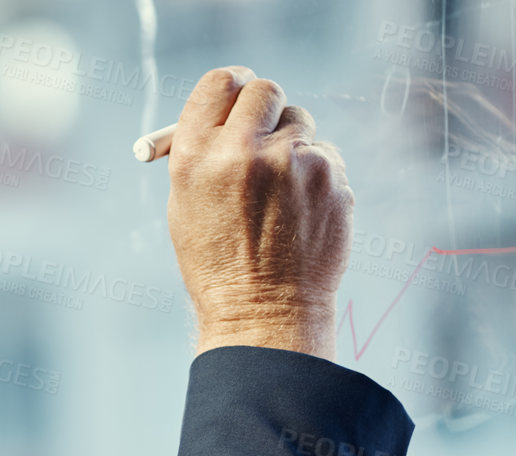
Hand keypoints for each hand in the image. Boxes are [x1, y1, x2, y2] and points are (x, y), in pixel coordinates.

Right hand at [166, 66, 352, 359]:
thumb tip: (225, 112)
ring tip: (279, 194)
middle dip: (265, 109)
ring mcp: (291, 163)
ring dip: (292, 145)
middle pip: (265, 90)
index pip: (221, 83)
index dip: (232, 88)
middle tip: (263, 134)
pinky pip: (324, 154)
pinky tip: (301, 213)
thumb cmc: (218, 264)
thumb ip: (203, 152)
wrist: (264, 312)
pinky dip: (315, 175)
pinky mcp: (329, 177)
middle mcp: (243, 152)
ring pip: (300, 122)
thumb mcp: (186, 206)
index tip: (239, 99)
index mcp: (196, 157)